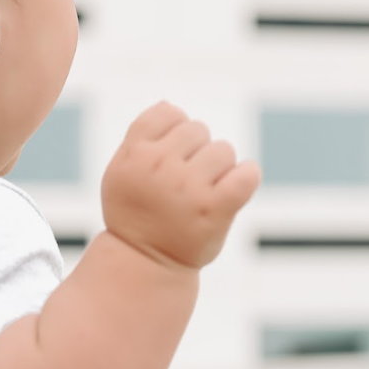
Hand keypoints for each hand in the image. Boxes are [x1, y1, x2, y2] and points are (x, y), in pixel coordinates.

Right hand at [101, 102, 260, 272]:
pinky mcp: (214, 209)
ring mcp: (187, 188)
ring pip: (223, 150)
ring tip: (201, 194)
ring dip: (219, 169)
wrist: (144, 264)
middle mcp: (158, 167)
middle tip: (182, 184)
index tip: (167, 158)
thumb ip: (140, 137)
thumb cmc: (136, 214)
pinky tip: (234, 190)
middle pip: (199, 130)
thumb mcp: (121, 172)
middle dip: (195, 152)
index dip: (173, 131)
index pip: (169, 112)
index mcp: (134, 155)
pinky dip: (247, 177)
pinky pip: (247, 174)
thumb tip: (171, 104)